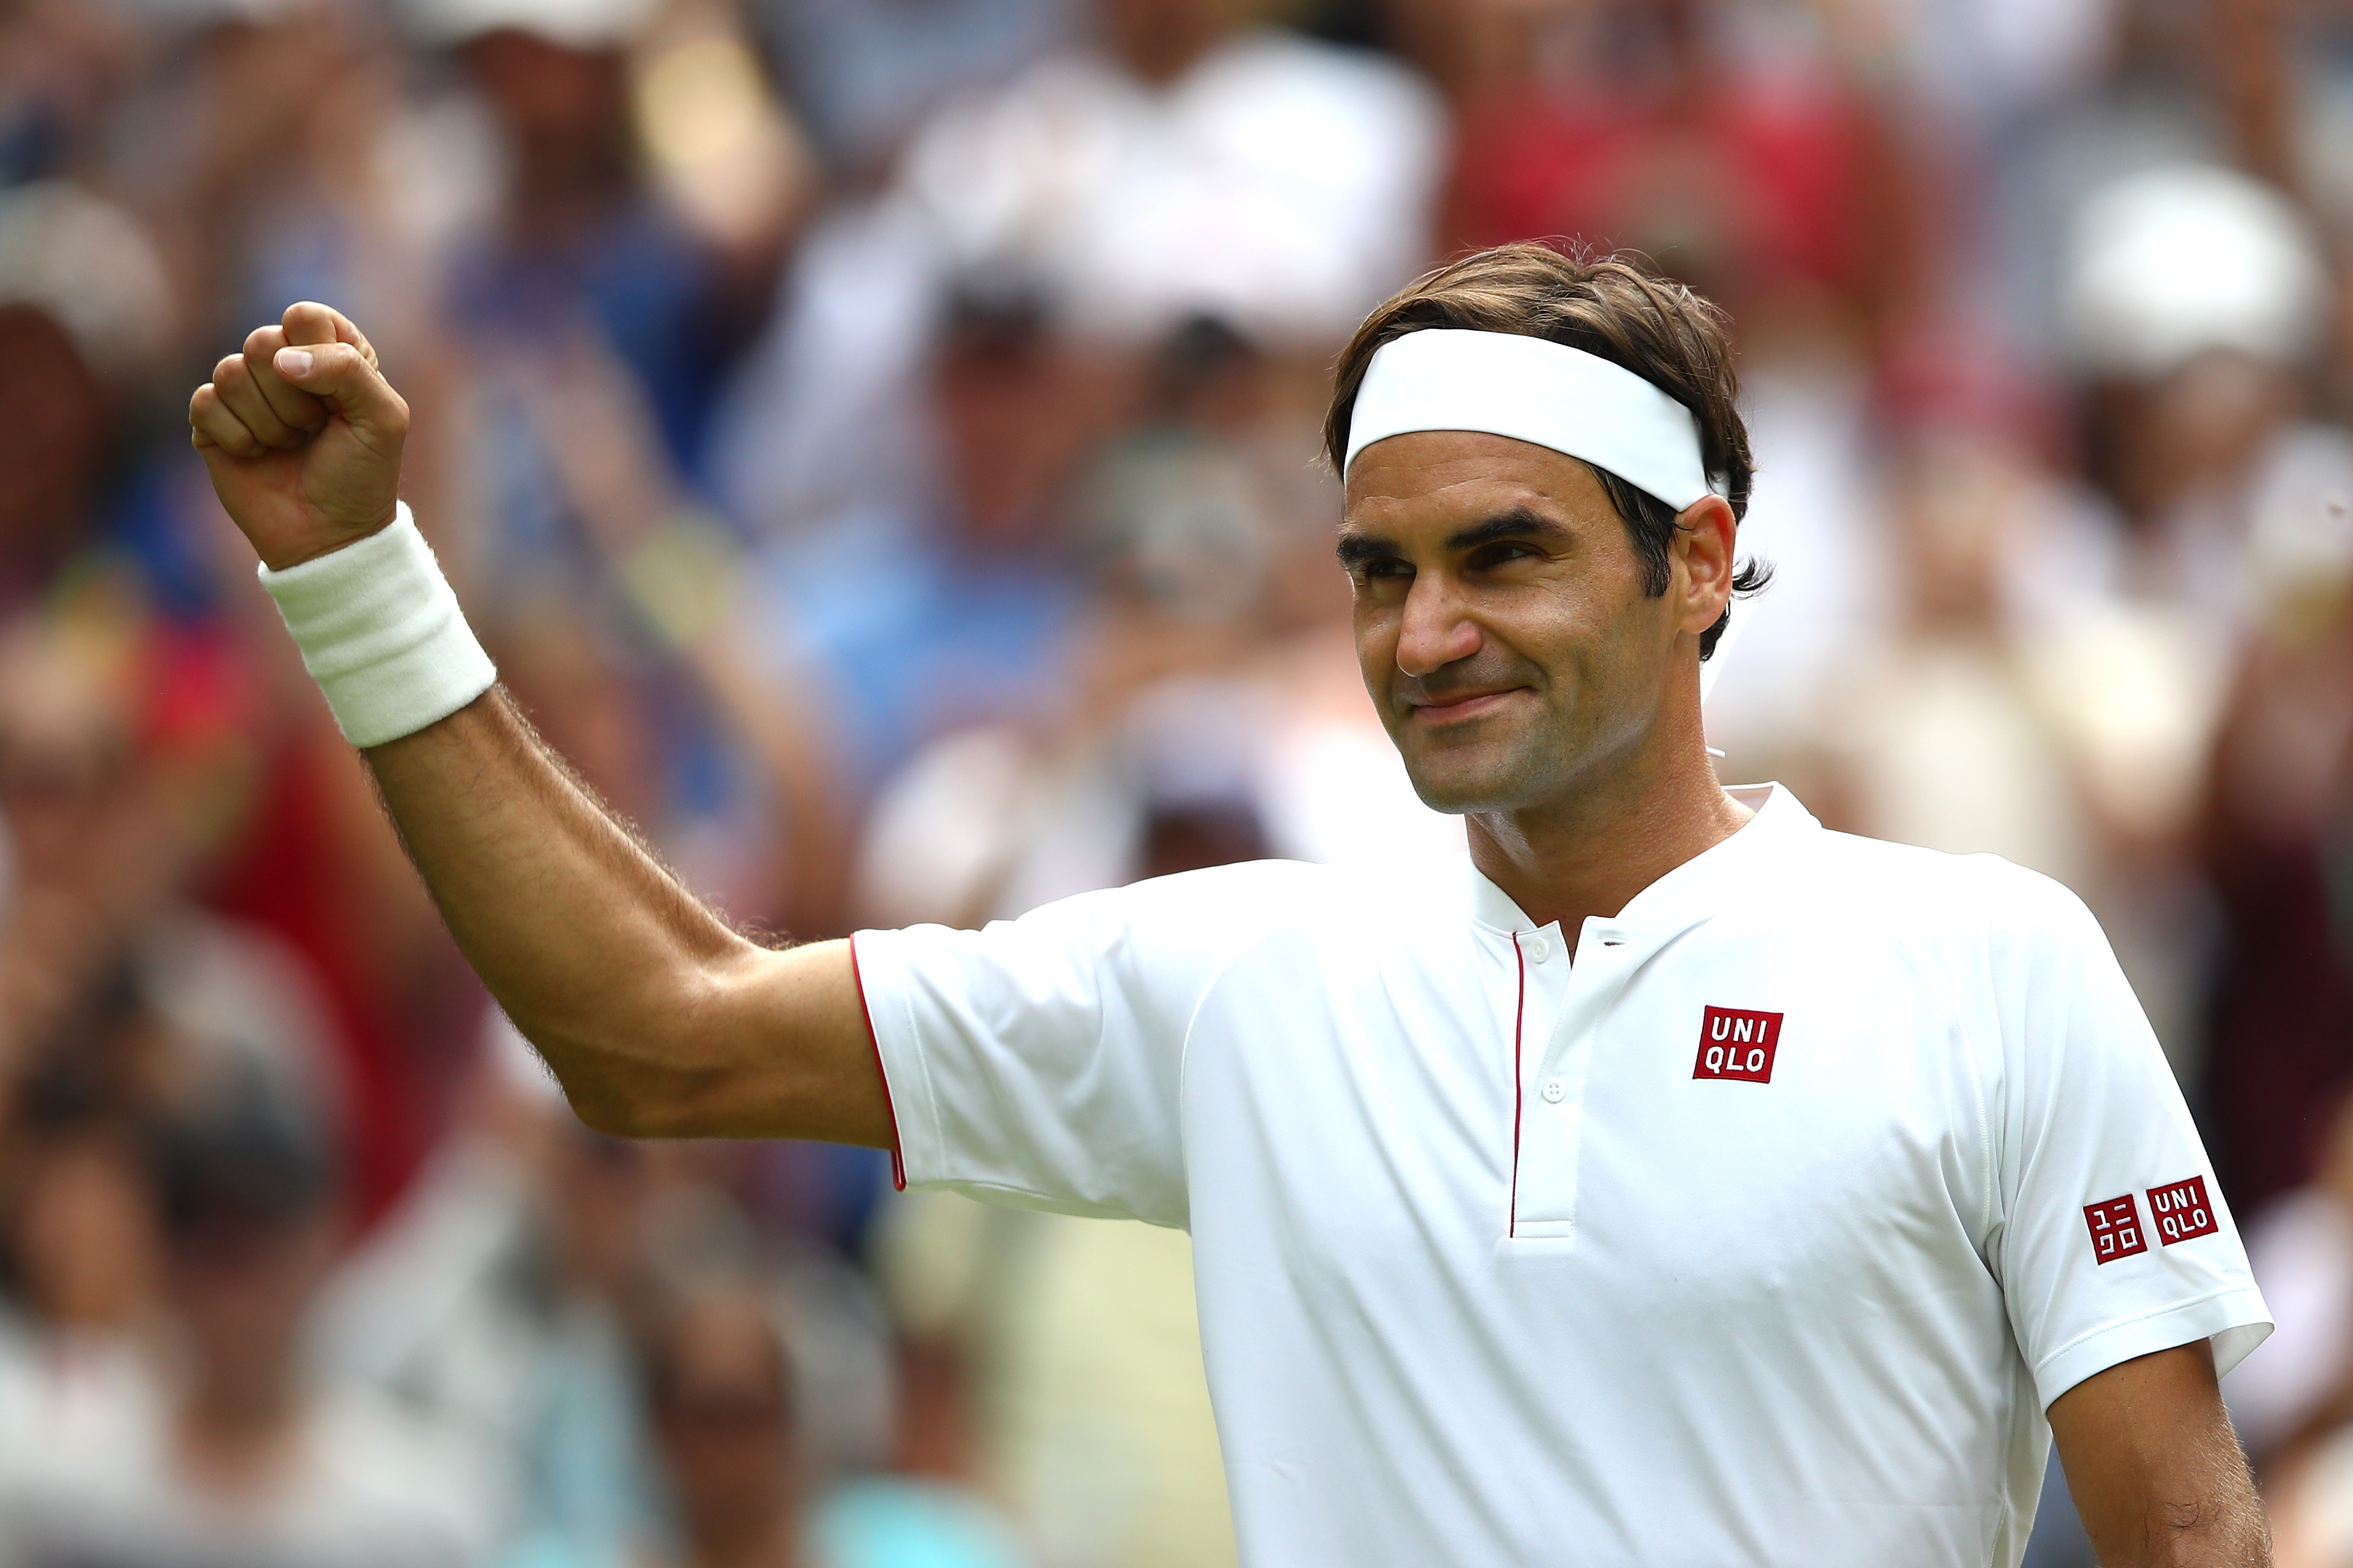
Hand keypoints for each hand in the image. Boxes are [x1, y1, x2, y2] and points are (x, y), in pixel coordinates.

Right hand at [189, 301, 407, 570]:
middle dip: (293, 398)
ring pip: (230, 371)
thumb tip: (283, 358)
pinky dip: (238, 437)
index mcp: (331, 350)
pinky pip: (205, 403)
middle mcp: (286, 362)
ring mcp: (246, 390)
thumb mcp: (383, 418)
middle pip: (261, 341)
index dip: (319, 356)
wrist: (329, 533)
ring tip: (290, 445)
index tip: (338, 400)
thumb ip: (348, 370)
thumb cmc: (362, 474)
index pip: (305, 316)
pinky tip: (258, 456)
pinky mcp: (212, 420)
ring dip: (269, 422)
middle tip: (314, 430)